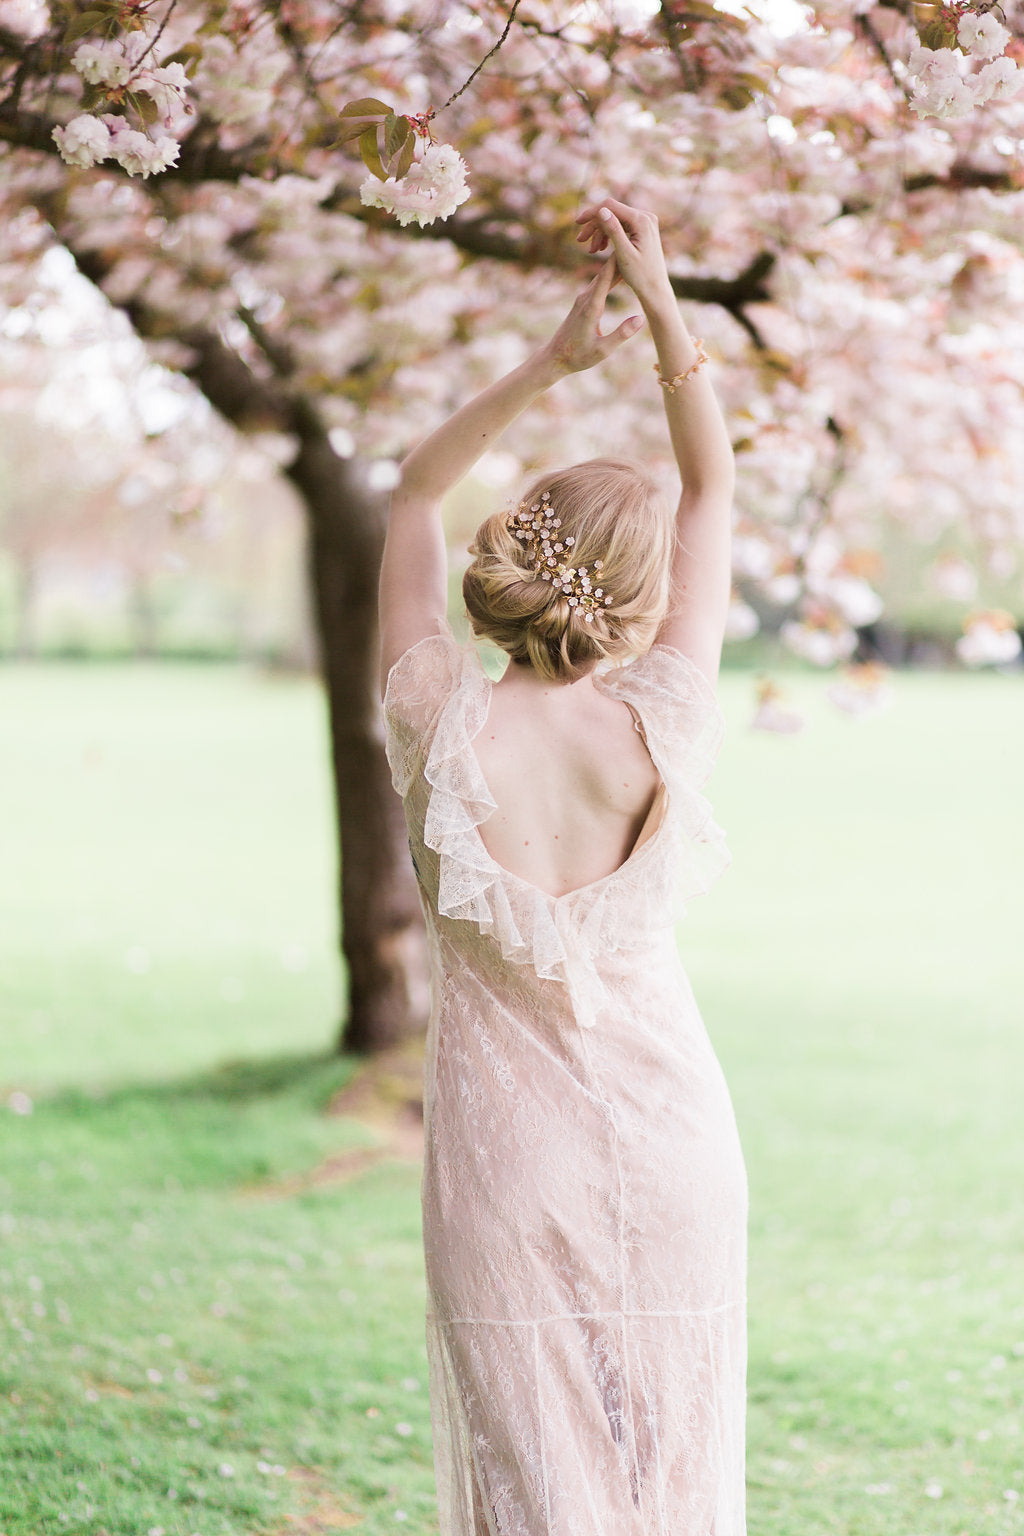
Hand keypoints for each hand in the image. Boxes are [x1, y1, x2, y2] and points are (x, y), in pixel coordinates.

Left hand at [541, 254, 644, 375]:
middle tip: (635, 240)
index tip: (628, 245)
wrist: (555, 358)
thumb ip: (621, 334)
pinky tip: (618, 270)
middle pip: (604, 272)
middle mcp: (585, 299)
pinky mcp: (582, 303)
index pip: (606, 278)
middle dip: (619, 256)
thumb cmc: (578, 357)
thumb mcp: (603, 350)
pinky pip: (598, 284)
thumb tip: (641, 318)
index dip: (618, 261)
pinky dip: (609, 275)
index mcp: (591, 308)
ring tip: (630, 250)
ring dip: (615, 264)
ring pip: (601, 277)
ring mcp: (582, 299)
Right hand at [575, 198, 673, 313]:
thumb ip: (613, 230)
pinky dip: (610, 235)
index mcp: (641, 221)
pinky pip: (622, 226)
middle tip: (580, 240)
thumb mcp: (624, 254)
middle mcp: (646, 217)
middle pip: (612, 212)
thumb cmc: (641, 275)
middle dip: (595, 226)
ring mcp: (645, 222)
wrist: (655, 288)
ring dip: (600, 232)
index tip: (577, 223)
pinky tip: (601, 248)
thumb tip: (601, 210)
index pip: (610, 206)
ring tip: (592, 251)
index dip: (592, 212)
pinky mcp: (643, 229)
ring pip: (615, 220)